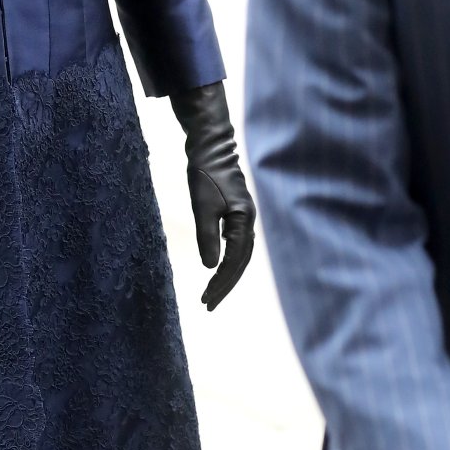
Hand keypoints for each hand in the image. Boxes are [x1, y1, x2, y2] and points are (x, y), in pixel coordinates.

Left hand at [170, 82, 255, 309]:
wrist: (210, 145)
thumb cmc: (205, 173)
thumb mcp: (201, 206)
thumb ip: (207, 237)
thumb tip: (210, 267)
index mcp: (243, 221)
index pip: (235, 262)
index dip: (222, 283)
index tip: (207, 300)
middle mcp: (248, 221)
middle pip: (241, 262)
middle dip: (225, 285)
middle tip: (207, 305)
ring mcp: (244, 216)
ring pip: (240, 255)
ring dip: (226, 275)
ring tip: (210, 293)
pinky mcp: (236, 212)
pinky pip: (236, 244)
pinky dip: (227, 260)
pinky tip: (216, 267)